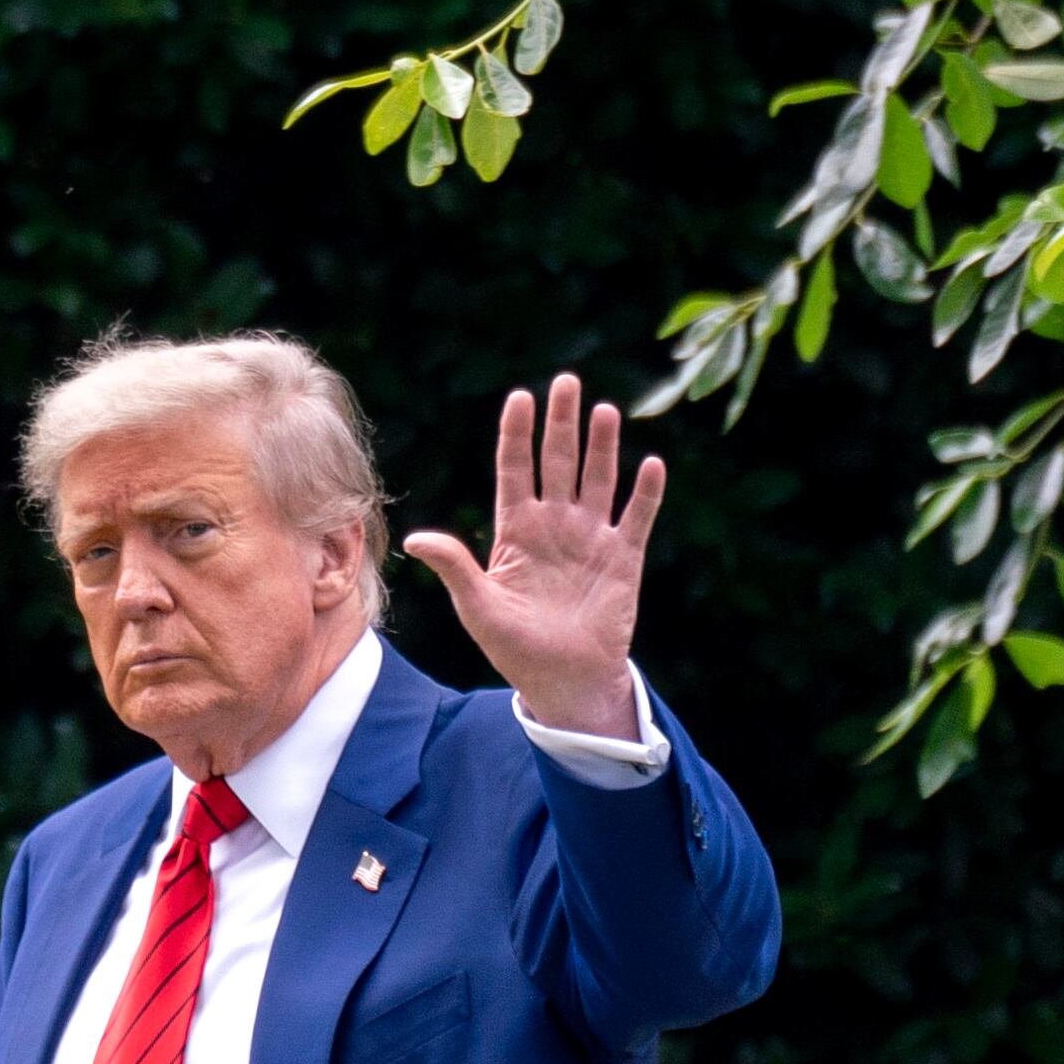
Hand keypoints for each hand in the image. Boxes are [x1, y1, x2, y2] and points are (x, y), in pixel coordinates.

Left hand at [403, 374, 662, 739]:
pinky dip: (645, 493)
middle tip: (567, 381)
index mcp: (516, 532)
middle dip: (562, 423)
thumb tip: (414, 539)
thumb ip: (455, 567)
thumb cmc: (515, 648)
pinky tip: (650, 464)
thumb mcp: (478, 607)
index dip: (517, 434)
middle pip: (558, 462)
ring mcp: (591, 540)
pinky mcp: (623, 560)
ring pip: (598, 480)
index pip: (516, 470)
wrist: (563, 682)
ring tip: (604, 411)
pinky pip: (636, 518)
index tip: (520, 397)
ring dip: (602, 446)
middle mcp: (555, 526)